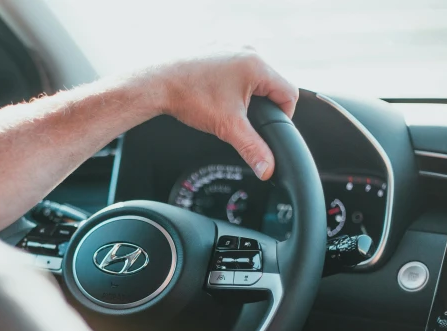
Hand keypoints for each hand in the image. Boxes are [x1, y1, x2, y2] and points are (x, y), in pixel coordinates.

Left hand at [151, 49, 298, 180]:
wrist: (156, 83)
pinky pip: (232, 66)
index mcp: (257, 66)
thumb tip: (267, 168)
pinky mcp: (215, 47)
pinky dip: (228, 81)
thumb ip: (252, 148)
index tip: (267, 128)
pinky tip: (213, 93)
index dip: (282, 116)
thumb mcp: (227, 127)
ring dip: (245, 93)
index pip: (289, 93)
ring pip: (251, 75)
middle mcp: (246, 50)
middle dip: (261, 105)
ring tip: (225, 106)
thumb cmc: (189, 97)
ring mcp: (229, 46)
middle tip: (241, 119)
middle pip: (270, 83)